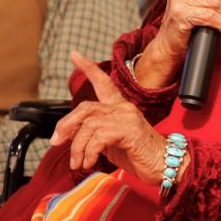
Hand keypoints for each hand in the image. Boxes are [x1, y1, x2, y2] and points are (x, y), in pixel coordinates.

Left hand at [51, 51, 172, 185]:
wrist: (163, 165)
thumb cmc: (139, 155)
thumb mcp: (110, 143)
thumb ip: (94, 135)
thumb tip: (69, 136)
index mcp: (119, 107)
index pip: (103, 82)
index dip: (89, 68)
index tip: (75, 55)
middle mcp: (123, 108)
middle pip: (86, 107)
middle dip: (66, 124)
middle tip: (57, 141)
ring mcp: (127, 117)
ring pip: (89, 125)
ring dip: (77, 147)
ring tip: (77, 163)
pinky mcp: (129, 130)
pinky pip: (98, 138)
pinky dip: (89, 152)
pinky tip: (89, 162)